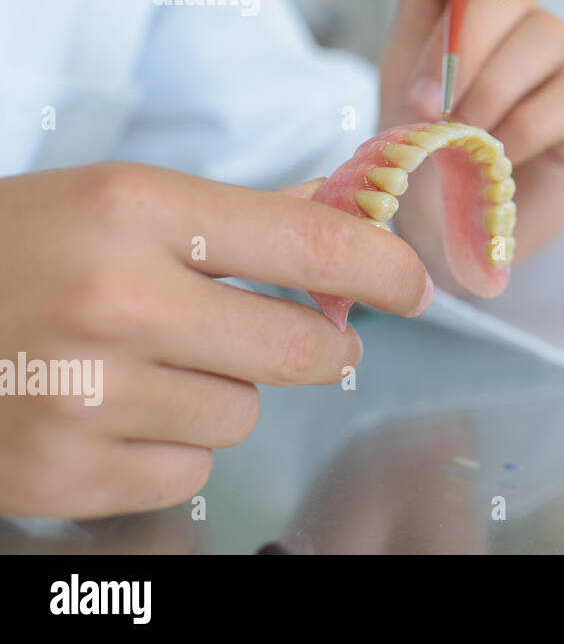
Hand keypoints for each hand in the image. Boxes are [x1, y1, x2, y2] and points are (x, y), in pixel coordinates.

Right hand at [0, 163, 433, 517]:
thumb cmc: (14, 250)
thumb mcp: (115, 200)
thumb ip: (237, 217)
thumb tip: (346, 222)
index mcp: (134, 210)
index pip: (311, 247)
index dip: (384, 269)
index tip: (415, 286)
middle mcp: (115, 300)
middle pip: (301, 351)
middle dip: (319, 346)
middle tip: (305, 336)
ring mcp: (86, 396)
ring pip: (244, 414)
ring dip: (224, 392)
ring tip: (151, 362)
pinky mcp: (62, 472)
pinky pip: (187, 469)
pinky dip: (171, 444)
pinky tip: (115, 409)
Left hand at [378, 0, 563, 292]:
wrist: (440, 224)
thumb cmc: (422, 138)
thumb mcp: (403, 68)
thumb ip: (419, 1)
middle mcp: (529, 18)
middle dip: (462, 44)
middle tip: (427, 102)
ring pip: (545, 37)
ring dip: (491, 89)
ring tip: (460, 135)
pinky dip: (524, 128)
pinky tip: (497, 156)